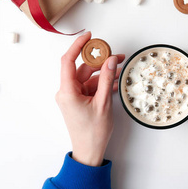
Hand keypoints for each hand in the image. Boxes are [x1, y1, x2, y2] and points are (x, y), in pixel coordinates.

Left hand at [55, 32, 124, 166]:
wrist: (89, 151)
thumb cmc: (93, 132)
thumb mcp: (104, 103)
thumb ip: (107, 79)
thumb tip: (111, 60)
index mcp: (67, 92)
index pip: (68, 61)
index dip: (78, 46)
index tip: (89, 36)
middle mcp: (67, 92)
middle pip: (82, 68)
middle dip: (99, 61)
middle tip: (116, 56)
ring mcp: (73, 97)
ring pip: (88, 77)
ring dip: (103, 73)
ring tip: (120, 68)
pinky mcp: (79, 101)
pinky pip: (90, 86)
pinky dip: (102, 83)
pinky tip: (115, 81)